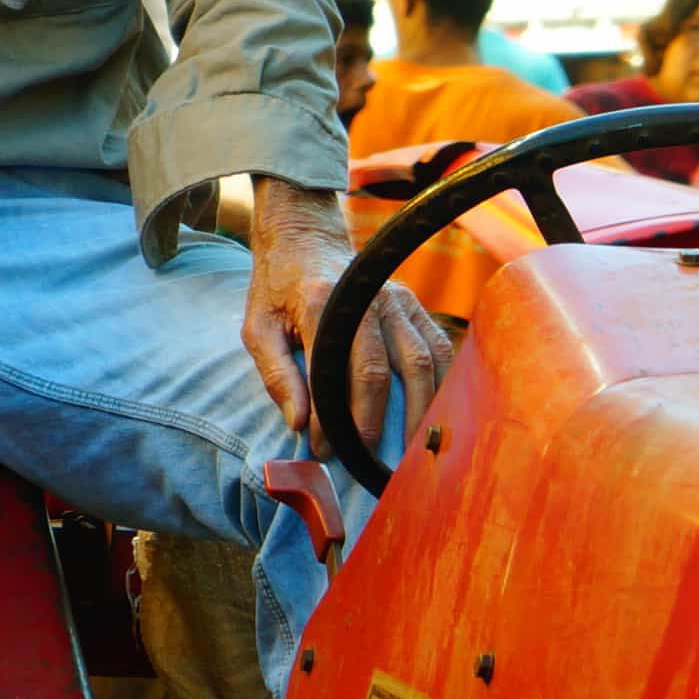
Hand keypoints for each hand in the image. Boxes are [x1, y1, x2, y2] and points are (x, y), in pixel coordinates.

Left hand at [242, 180, 449, 457]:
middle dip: (376, 424)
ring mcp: (398, 300)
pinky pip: (439, 348)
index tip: (324, 450)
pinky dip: (441, 385)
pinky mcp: (414, 304)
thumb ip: (276, 374)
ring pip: (422, 363)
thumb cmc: (277, 287)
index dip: (334, 418)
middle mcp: (368, 298)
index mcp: (324, 302)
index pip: (337, 372)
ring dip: (419, 412)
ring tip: (408, 453)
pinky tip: (434, 416)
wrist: (304, 236)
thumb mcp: (257, 327)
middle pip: (384, 372)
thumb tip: (299, 423)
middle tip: (368, 462)